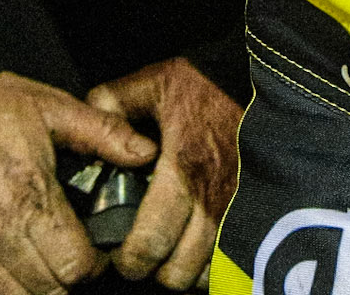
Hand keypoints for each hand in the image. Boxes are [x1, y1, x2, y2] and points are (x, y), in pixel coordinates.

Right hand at [0, 70, 155, 294]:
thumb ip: (104, 133)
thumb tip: (146, 153)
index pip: (74, 267)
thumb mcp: (53, 108)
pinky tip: (19, 257)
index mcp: (30, 199)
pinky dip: (8, 284)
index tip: (99, 249)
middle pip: (49, 291)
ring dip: (38, 284)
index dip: (96, 263)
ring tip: (47, 255)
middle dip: (70, 277)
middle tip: (75, 253)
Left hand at [87, 59, 241, 288]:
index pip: (148, 245)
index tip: (121, 253)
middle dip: (158, 271)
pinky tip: (205, 244)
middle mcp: (212, 199)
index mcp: (181, 171)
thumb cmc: (210, 80)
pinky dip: (217, 262)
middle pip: (177, 274)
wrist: (264, 75)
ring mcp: (240, 208)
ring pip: (207, 274)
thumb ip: (115, 103)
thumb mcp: (157, 81)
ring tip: (177, 249)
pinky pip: (237, 260)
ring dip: (189, 268)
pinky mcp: (261, 208)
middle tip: (150, 253)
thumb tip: (85, 123)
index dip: (129, 261)